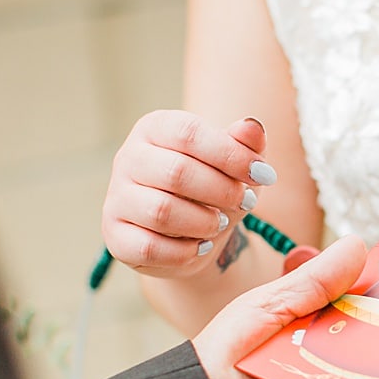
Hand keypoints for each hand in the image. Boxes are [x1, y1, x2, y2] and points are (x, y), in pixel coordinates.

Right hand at [102, 111, 275, 276]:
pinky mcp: (115, 236)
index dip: (230, 154)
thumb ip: (244, 145)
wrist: (191, 237)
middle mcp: (128, 158)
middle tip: (246, 203)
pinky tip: (200, 246)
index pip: (189, 134)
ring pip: (161, 212)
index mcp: (155, 128)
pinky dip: (184, 252)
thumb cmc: (214, 191)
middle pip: (176, 172)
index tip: (263, 175)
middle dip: (221, 191)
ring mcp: (117, 198)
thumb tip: (252, 126)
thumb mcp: (235, 166)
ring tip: (220, 224)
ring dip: (204, 222)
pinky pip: (149, 247)